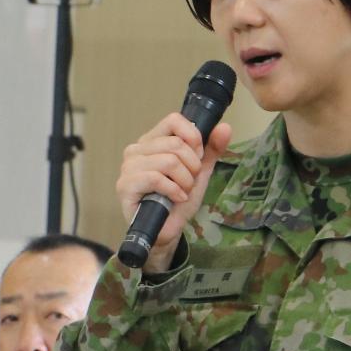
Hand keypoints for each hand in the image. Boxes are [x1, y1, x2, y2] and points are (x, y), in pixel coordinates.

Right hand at [117, 112, 234, 272]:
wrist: (167, 230)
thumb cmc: (178, 200)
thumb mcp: (199, 172)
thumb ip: (211, 149)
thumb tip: (225, 127)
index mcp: (152, 141)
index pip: (174, 120)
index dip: (193, 138)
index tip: (198, 158)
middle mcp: (136, 150)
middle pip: (176, 143)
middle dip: (192, 167)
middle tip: (188, 183)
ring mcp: (128, 167)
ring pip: (169, 161)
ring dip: (184, 181)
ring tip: (181, 192)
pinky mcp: (125, 185)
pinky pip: (156, 178)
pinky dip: (173, 190)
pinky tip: (175, 199)